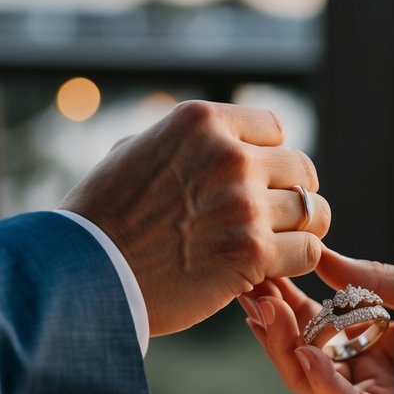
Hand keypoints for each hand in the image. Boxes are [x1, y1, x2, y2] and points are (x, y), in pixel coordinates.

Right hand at [59, 100, 330, 334]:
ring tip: (276, 248)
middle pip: (300, 169)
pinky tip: (270, 272)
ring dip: (299, 232)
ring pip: (313, 212)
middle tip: (272, 222)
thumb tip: (211, 140)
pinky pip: (307, 251)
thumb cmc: (98, 219)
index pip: (274, 128)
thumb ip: (182, 144)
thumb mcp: (135, 152)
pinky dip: (294, 264)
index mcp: (201, 122)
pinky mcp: (252, 253)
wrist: (81, 272)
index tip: (257, 184)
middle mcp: (229, 155)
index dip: (270, 159)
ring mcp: (245, 204)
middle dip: (289, 196)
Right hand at [240, 248, 393, 393]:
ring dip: (285, 348)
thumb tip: (322, 257)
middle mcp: (367, 369)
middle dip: (273, 321)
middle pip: (302, 351)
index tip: (258, 267)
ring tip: (266, 313)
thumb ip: (374, 281)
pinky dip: (321, 381)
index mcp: (374, 335)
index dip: (285, 296)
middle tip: (249, 289)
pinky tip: (304, 353)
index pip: (315, 317)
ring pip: (313, 382)